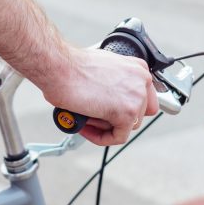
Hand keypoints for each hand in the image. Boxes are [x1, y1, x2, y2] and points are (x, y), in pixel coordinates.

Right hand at [42, 48, 158, 145]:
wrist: (60, 67)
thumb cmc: (72, 66)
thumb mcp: (103, 68)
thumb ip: (116, 82)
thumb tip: (112, 96)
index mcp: (138, 68)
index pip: (144, 98)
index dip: (124, 107)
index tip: (109, 111)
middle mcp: (141, 80)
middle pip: (138, 113)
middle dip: (116, 118)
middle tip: (95, 116)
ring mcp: (137, 97)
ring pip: (127, 126)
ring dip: (105, 126)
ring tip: (86, 117)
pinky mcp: (127, 114)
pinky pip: (117, 137)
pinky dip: (101, 138)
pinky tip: (85, 127)